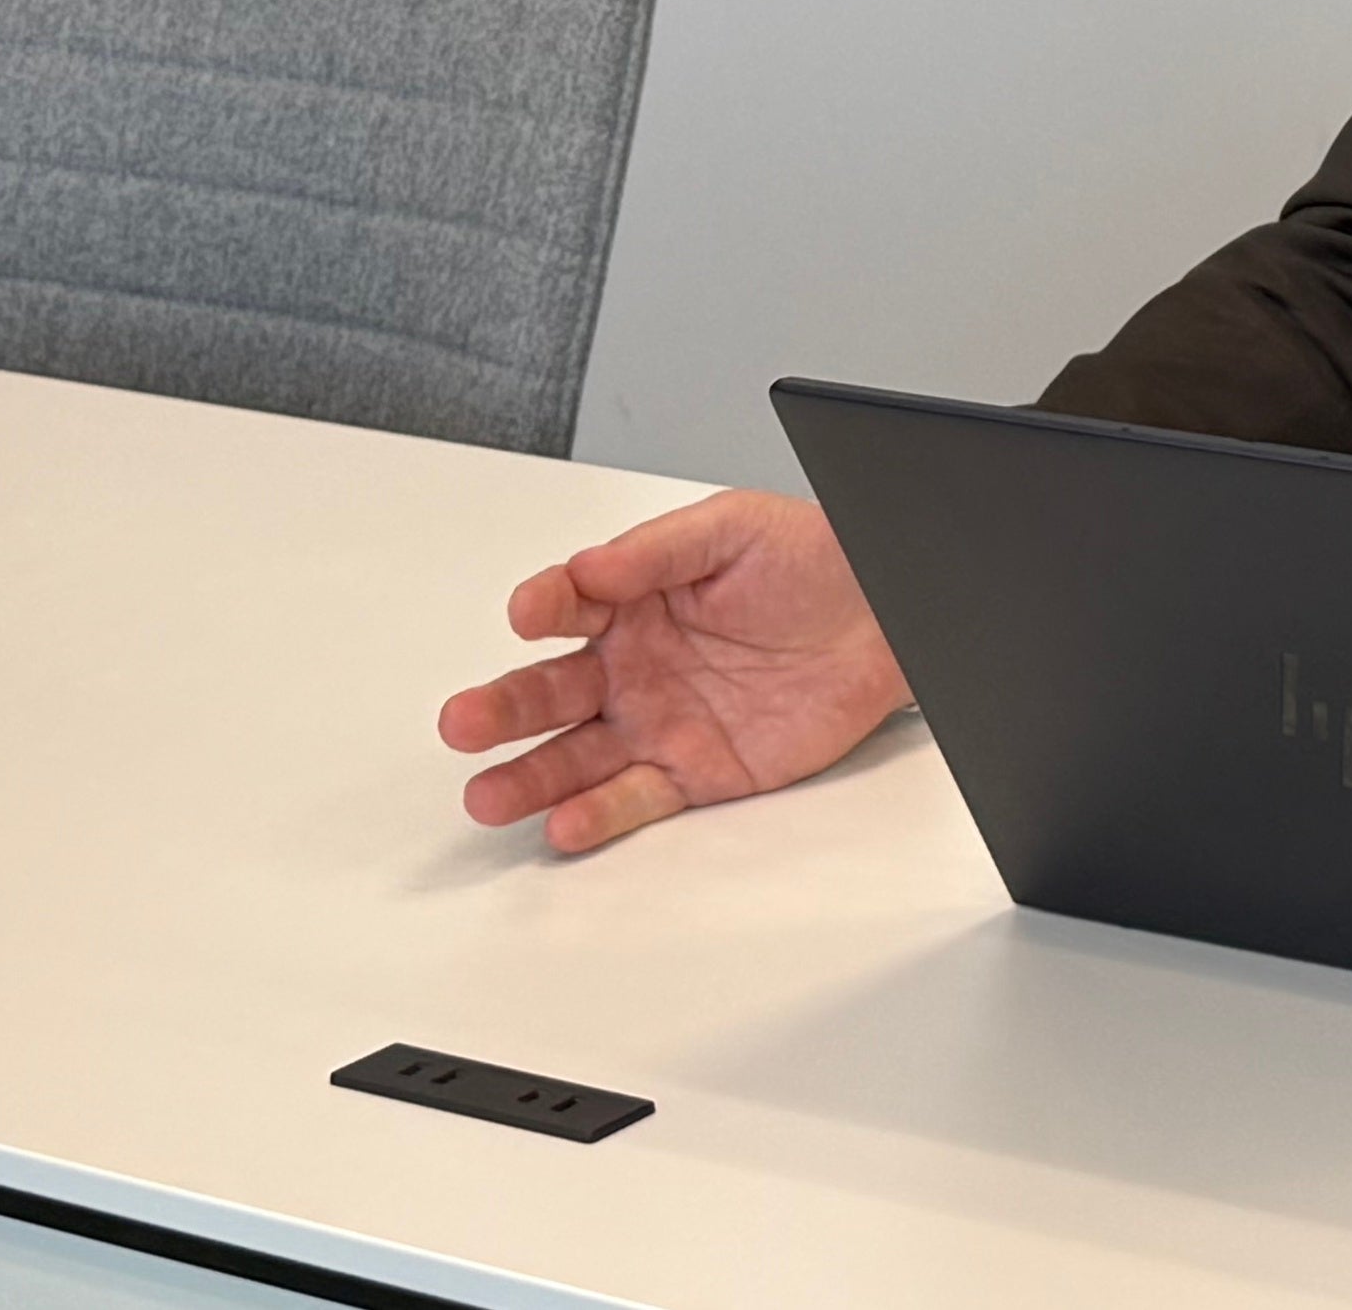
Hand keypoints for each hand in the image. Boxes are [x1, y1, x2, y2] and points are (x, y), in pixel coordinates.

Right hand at [436, 490, 908, 852]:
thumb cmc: (812, 558)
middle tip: (462, 721)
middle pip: (551, 692)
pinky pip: (637, 797)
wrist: (889, 613)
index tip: (530, 611)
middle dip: (503, 710)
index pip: (569, 605)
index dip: (545, 606)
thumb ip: (656, 550)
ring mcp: (659, 721)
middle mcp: (633, 665)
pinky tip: (561, 823)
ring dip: (528, 777)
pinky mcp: (697, 770)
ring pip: (576, 757)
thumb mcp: (734, 528)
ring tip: (485, 794)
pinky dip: (598, 815)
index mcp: (633, 600)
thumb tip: (587, 571)